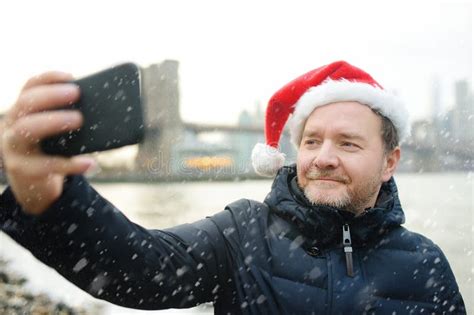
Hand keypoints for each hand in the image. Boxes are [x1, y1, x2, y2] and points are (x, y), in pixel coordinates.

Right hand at [2, 72, 95, 214]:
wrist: (32, 184)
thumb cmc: (50, 150)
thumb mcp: (54, 132)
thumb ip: (68, 118)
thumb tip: (105, 109)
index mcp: (22, 112)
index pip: (30, 87)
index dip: (48, 79)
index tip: (71, 77)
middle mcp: (13, 125)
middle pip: (26, 103)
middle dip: (51, 95)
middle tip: (76, 93)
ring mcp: (14, 147)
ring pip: (27, 129)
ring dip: (54, 120)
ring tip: (79, 120)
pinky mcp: (23, 169)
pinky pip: (46, 164)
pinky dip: (71, 164)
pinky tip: (90, 163)